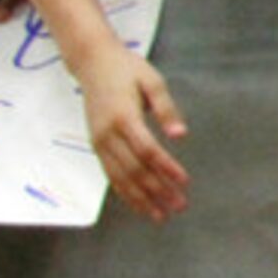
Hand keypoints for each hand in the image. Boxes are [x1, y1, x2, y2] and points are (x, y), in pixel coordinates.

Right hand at [80, 44, 188, 221]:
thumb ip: (166, 109)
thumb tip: (180, 136)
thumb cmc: (127, 69)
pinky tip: (139, 204)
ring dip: (141, 198)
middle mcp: (108, 134)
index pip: (147, 150)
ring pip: (120, 177)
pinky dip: (124, 191)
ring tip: (161, 214)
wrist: (92, 62)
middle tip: (179, 206)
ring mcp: (99, 142)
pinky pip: (110, 174)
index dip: (166, 167)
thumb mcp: (153, 81)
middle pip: (134, 169)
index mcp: (124, 117)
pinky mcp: (96, 145)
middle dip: (157, 190)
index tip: (185, 181)